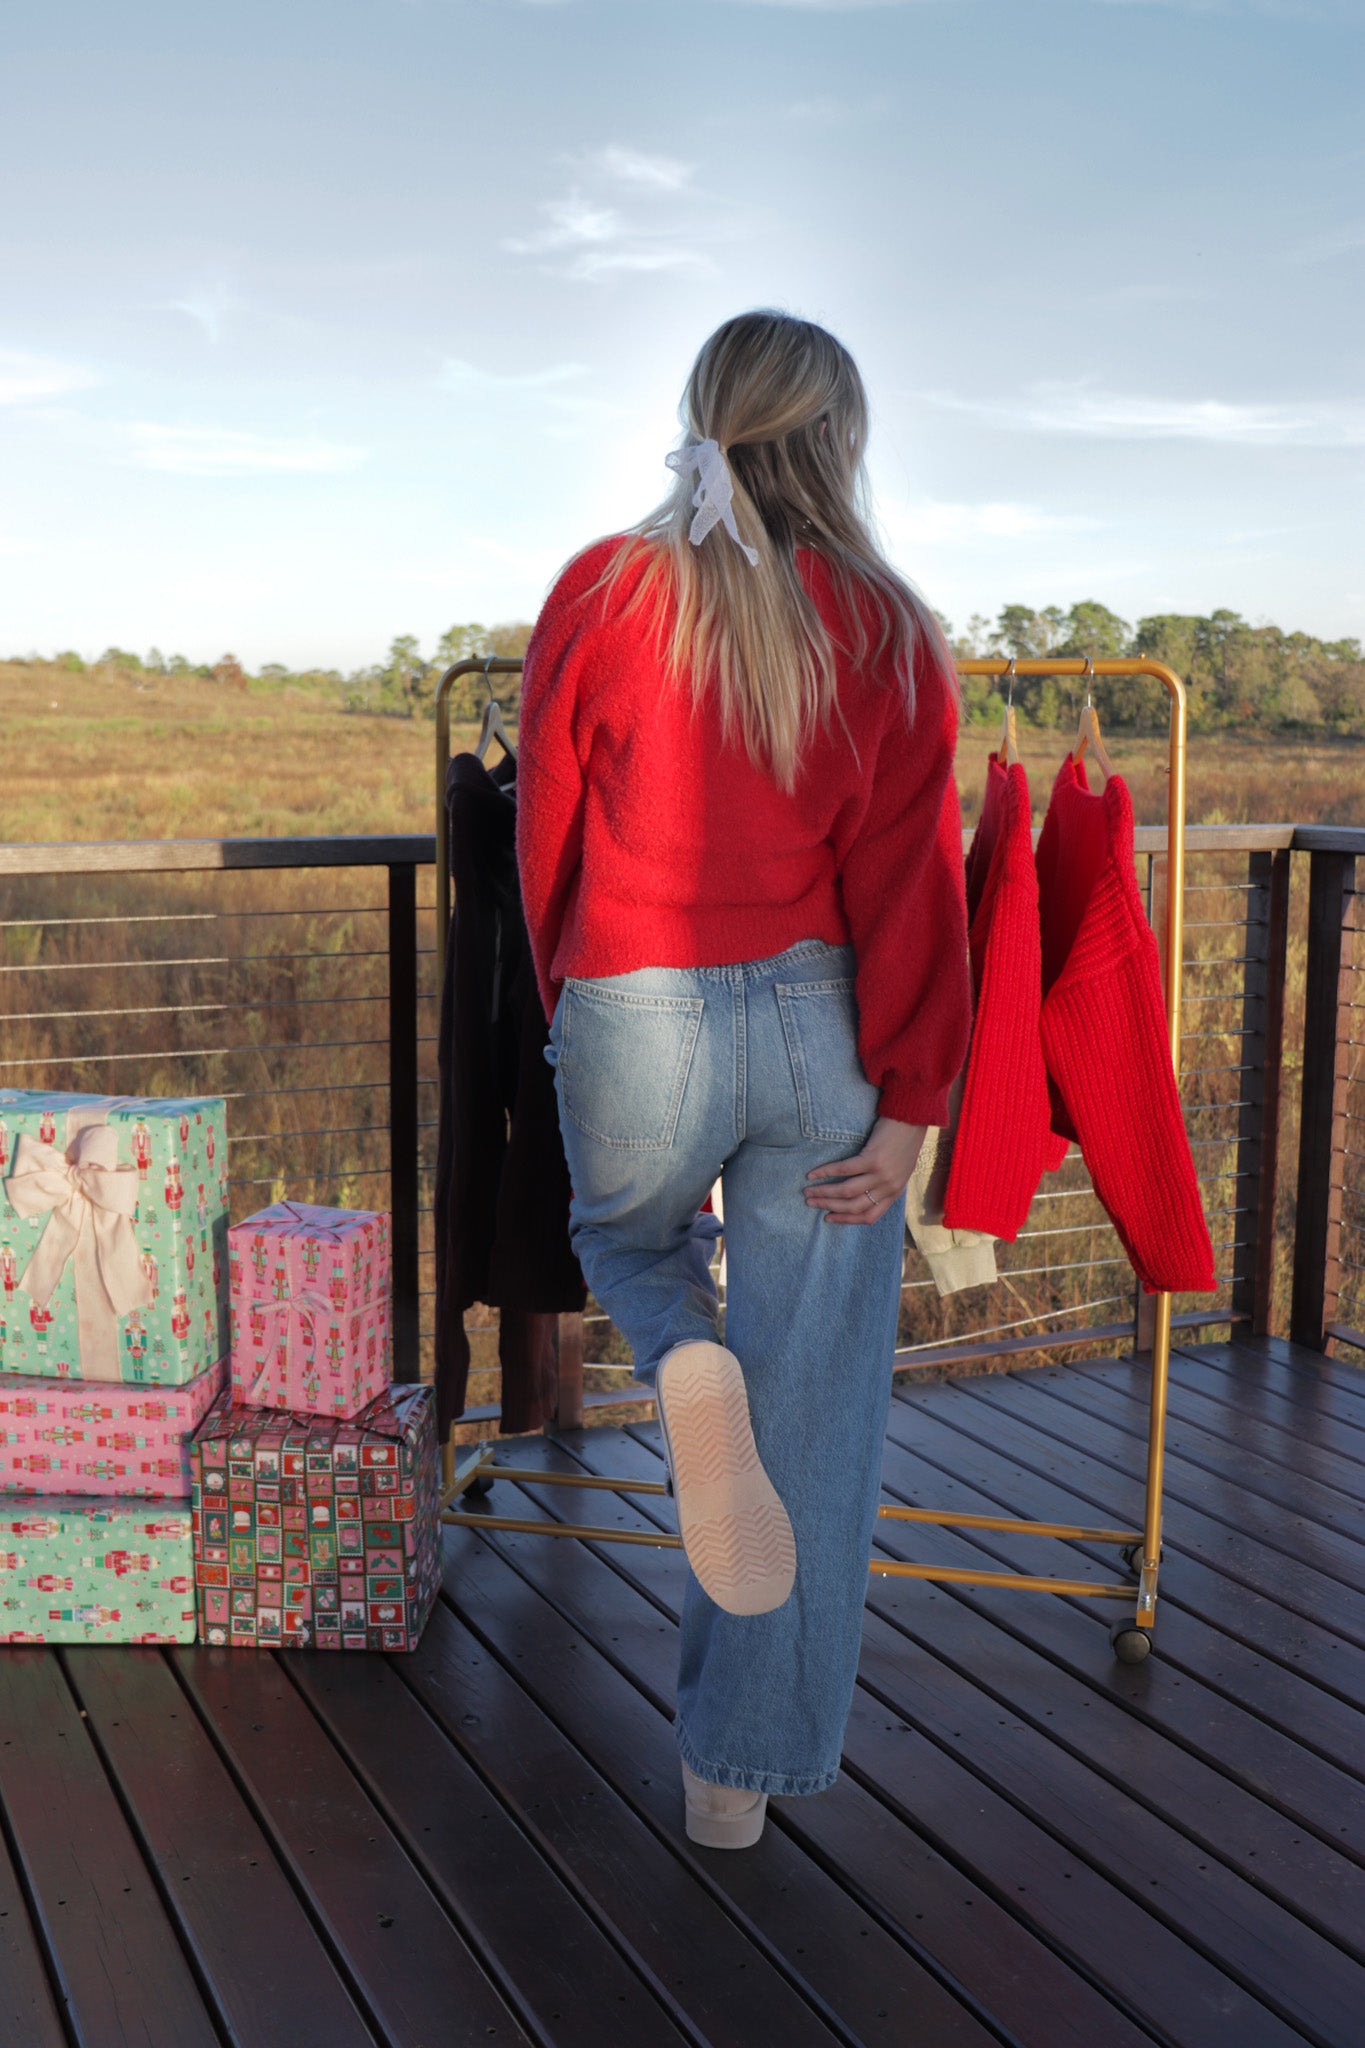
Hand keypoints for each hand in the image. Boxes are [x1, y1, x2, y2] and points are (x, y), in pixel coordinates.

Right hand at [804, 1117, 927, 1225]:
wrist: (914, 1118)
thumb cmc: (904, 1140)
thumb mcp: (899, 1168)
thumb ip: (883, 1183)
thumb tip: (860, 1191)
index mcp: (894, 1192)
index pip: (868, 1216)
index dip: (846, 1219)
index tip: (828, 1217)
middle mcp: (888, 1187)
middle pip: (854, 1206)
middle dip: (829, 1206)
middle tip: (810, 1203)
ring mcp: (881, 1174)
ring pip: (847, 1191)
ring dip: (824, 1193)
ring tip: (808, 1191)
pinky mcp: (873, 1158)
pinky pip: (844, 1170)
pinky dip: (826, 1172)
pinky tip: (813, 1173)